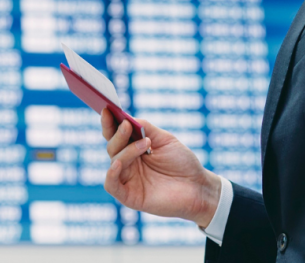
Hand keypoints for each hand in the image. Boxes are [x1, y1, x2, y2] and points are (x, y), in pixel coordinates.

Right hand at [100, 109, 221, 227]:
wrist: (198, 186)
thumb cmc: (182, 162)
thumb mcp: (164, 139)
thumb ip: (145, 128)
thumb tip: (126, 117)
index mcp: (134, 148)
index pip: (115, 134)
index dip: (109, 122)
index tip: (107, 108)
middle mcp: (128, 163)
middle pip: (112, 146)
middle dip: (118, 134)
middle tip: (128, 126)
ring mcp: (128, 179)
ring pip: (114, 161)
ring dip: (126, 150)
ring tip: (145, 143)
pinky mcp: (129, 196)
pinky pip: (111, 185)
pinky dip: (111, 173)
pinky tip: (119, 163)